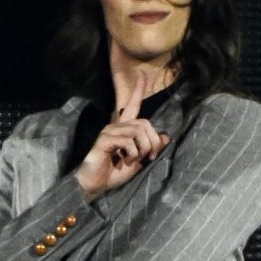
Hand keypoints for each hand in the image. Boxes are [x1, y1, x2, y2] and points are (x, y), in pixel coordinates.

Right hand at [75, 64, 170, 198]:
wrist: (95, 186)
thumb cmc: (114, 173)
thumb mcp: (139, 160)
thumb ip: (150, 148)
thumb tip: (165, 137)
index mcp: (123, 129)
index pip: (132, 105)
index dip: (138, 90)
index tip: (142, 75)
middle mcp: (116, 126)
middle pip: (145, 123)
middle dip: (153, 141)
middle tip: (150, 157)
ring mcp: (109, 132)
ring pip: (139, 131)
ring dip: (144, 148)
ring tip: (136, 160)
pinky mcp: (104, 140)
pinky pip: (128, 140)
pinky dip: (133, 153)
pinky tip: (126, 161)